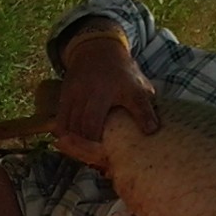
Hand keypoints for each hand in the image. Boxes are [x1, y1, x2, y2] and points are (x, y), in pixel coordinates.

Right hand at [54, 22, 159, 160]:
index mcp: (110, 91)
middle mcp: (89, 93)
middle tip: (101, 165)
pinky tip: (75, 147)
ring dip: (78, 146)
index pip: (102, 121)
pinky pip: (61, 123)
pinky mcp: (64, 98)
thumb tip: (153, 131)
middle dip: (91, 149)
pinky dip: (67, 137)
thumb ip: (144, 108)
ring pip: (71, 128)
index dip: (104, 142)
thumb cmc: (121, 73)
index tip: (110, 158)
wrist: (96, 50)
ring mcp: (74, 95)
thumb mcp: (138, 87)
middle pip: (85, 129)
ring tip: (89, 159)